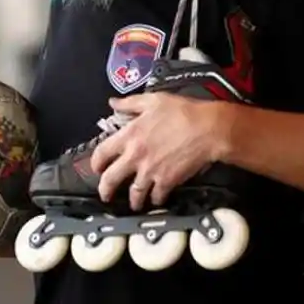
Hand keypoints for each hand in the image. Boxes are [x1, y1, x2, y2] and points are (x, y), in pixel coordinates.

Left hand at [91, 93, 229, 210]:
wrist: (207, 129)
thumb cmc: (183, 112)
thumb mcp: (153, 100)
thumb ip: (130, 104)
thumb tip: (113, 103)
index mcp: (129, 135)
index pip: (102, 153)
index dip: (96, 163)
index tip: (97, 168)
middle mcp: (135, 156)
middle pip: (111, 179)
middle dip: (105, 190)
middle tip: (106, 195)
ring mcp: (150, 171)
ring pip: (133, 193)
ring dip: (133, 200)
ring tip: (134, 203)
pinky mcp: (166, 181)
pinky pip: (156, 196)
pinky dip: (156, 199)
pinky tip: (156, 198)